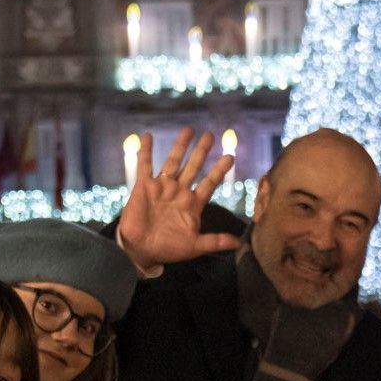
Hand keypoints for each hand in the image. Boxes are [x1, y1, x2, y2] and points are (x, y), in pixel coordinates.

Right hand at [119, 130, 241, 271]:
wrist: (142, 250)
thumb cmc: (168, 249)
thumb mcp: (195, 246)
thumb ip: (215, 241)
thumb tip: (238, 243)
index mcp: (192, 204)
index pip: (209, 183)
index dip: (219, 170)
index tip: (230, 156)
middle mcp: (179, 192)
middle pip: (193, 167)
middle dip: (201, 152)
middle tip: (210, 136)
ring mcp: (162, 188)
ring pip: (173, 162)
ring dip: (180, 146)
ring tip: (189, 130)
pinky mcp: (144, 187)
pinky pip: (145, 166)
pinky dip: (146, 152)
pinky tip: (148, 136)